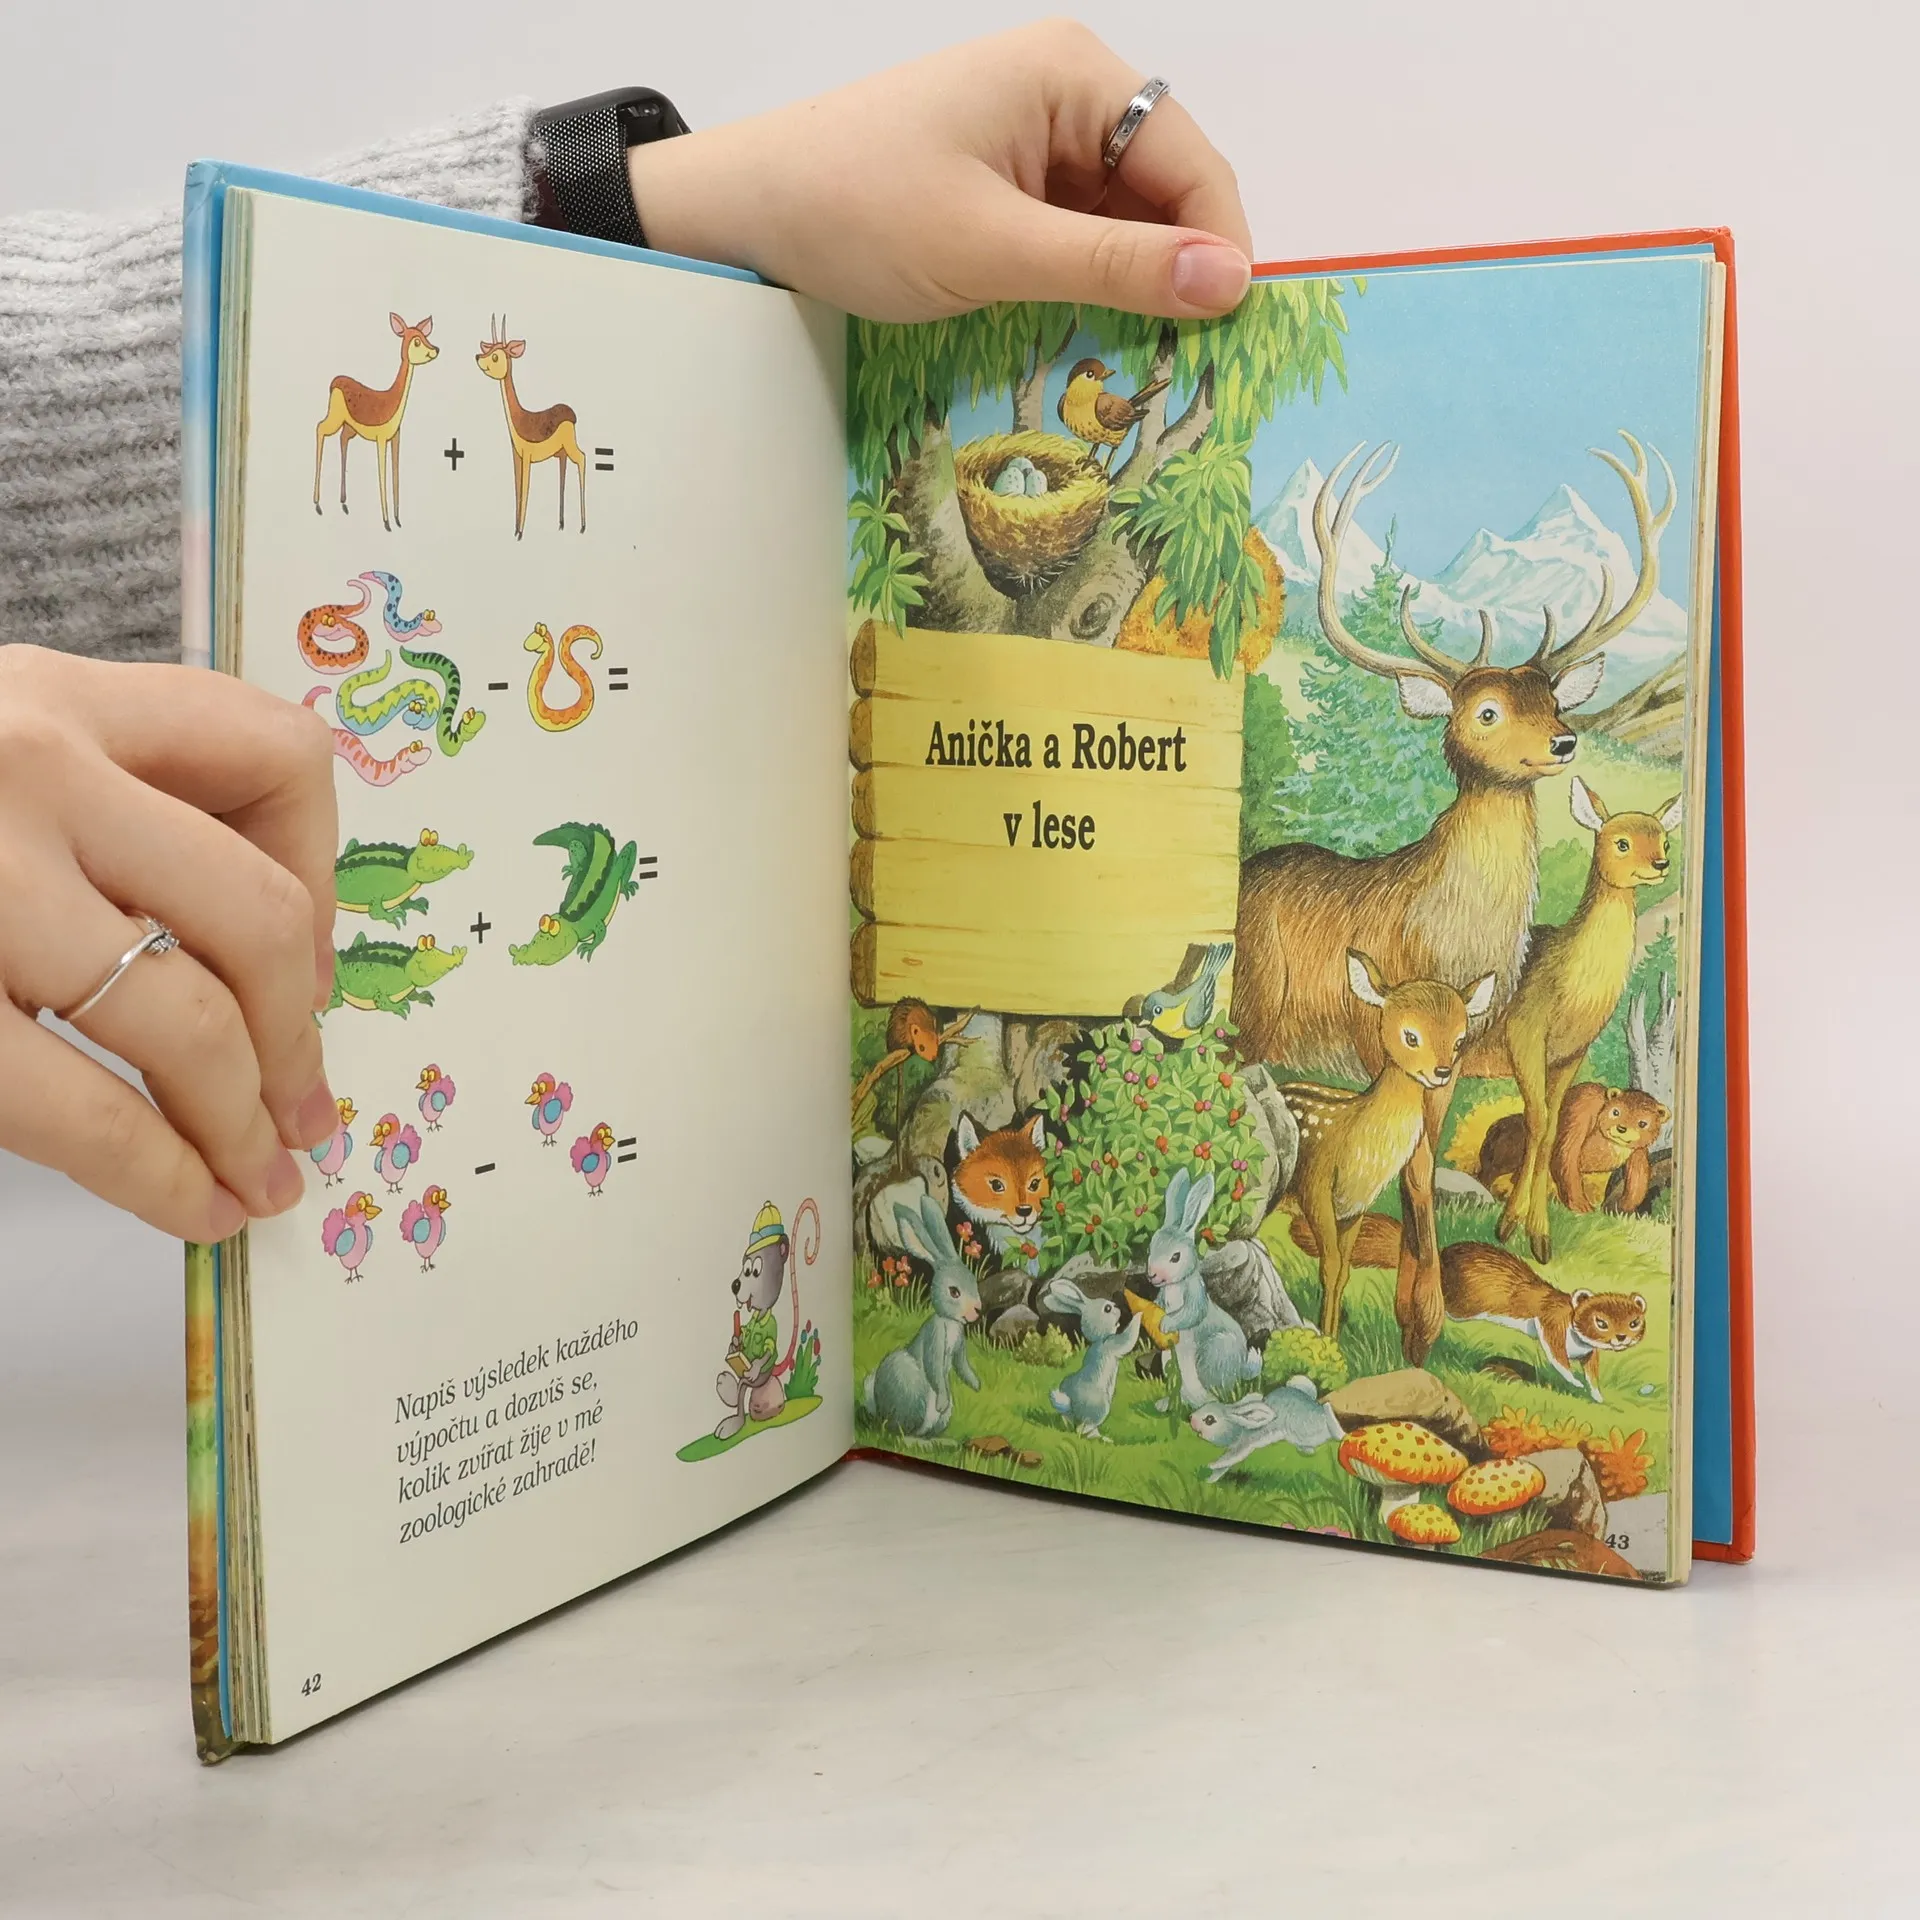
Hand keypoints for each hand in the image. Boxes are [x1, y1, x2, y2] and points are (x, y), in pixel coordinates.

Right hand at [0, 646, 339, 1240]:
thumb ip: (98, 808)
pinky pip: (75, 1106)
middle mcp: (22, 767)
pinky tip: (191, 1205)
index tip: (310, 960)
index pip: (275, 755)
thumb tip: (263, 967)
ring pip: (186, 1019)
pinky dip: (156, 1173)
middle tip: (309, 1112)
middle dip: (301, 1036)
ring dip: (244, 1121)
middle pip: (258, 914)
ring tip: (262, 1179)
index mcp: (50, 696)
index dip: (325, 872)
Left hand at [630, 21, 1253, 321]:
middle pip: (1164, 191)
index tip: (1227, 337)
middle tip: (1179, 366)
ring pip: (1122, 221)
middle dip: (1175, 271)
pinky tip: (1082, 335)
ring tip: (1129, 361)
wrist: (743, 213)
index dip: (1219, 248)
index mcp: (1072, 75)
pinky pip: (1076, 235)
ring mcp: (1033, 138)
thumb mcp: (993, 247)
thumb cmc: (854, 209)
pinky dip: (1086, 285)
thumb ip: (1115, 266)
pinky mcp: (1005, 183)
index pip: (1192, 162)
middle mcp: (1065, 93)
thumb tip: (1231, 283)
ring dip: (1130, 286)